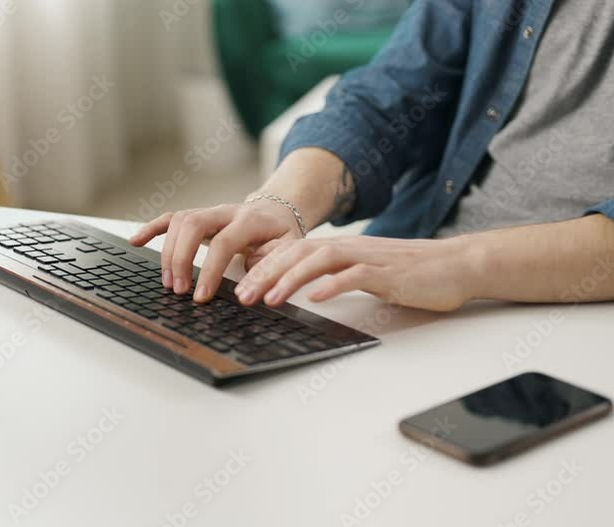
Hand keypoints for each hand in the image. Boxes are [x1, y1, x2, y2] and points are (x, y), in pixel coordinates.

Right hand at [129, 200, 304, 301]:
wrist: (278, 212)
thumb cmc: (281, 235)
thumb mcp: (289, 251)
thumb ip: (272, 266)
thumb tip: (250, 287)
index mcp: (250, 220)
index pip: (224, 242)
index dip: (210, 269)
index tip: (200, 296)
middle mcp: (225, 211)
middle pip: (192, 225)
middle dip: (181, 259)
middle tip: (179, 289)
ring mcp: (209, 211)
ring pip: (179, 221)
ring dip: (168, 253)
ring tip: (169, 283)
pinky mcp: (197, 216)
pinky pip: (170, 218)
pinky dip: (151, 229)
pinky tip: (135, 241)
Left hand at [233, 236, 476, 311]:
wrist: (456, 265)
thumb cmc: (409, 273)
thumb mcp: (363, 272)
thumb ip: (334, 274)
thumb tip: (302, 288)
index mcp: (341, 247)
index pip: (292, 251)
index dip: (263, 267)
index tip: (240, 285)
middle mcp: (350, 248)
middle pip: (298, 253)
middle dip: (266, 274)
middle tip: (242, 295)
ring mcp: (369, 259)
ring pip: (320, 261)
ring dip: (290, 279)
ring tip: (269, 298)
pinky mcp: (388, 273)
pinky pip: (355, 276)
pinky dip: (332, 286)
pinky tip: (314, 298)